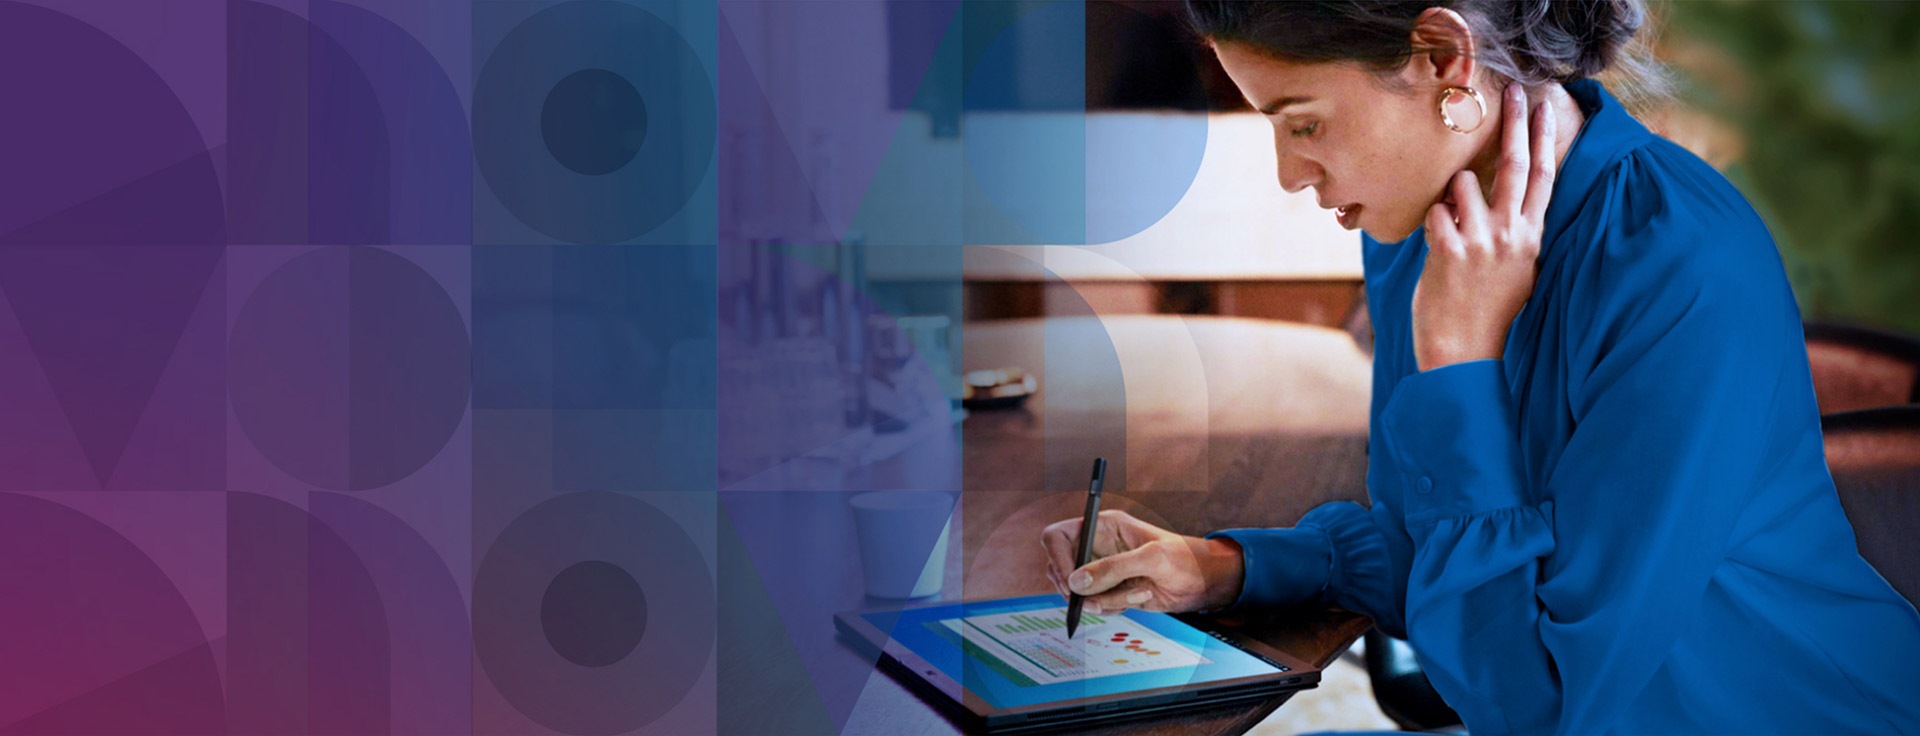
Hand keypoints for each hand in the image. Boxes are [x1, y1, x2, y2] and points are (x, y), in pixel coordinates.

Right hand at [1039, 509, 1244, 614]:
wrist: (1202, 583)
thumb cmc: (1183, 558)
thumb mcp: (1150, 559)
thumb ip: (1112, 568)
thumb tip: (1076, 582)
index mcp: (1102, 526)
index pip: (1057, 537)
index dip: (1057, 558)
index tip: (1071, 583)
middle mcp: (1096, 547)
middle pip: (1060, 568)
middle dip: (1078, 589)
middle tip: (1098, 600)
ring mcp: (1102, 570)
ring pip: (1078, 592)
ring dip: (1104, 600)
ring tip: (1138, 593)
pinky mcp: (1109, 590)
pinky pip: (1095, 604)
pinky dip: (1113, 607)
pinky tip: (1139, 597)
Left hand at [1413, 83, 1559, 371]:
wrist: (1466, 353)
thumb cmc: (1488, 312)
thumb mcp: (1517, 269)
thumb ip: (1516, 232)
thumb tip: (1510, 201)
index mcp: (1531, 236)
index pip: (1544, 176)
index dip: (1545, 137)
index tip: (1546, 105)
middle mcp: (1512, 234)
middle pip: (1515, 164)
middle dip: (1515, 124)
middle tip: (1515, 91)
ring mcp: (1482, 241)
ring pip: (1461, 185)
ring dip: (1449, 196)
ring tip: (1450, 230)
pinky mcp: (1451, 250)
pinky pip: (1434, 212)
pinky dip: (1430, 223)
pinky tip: (1435, 249)